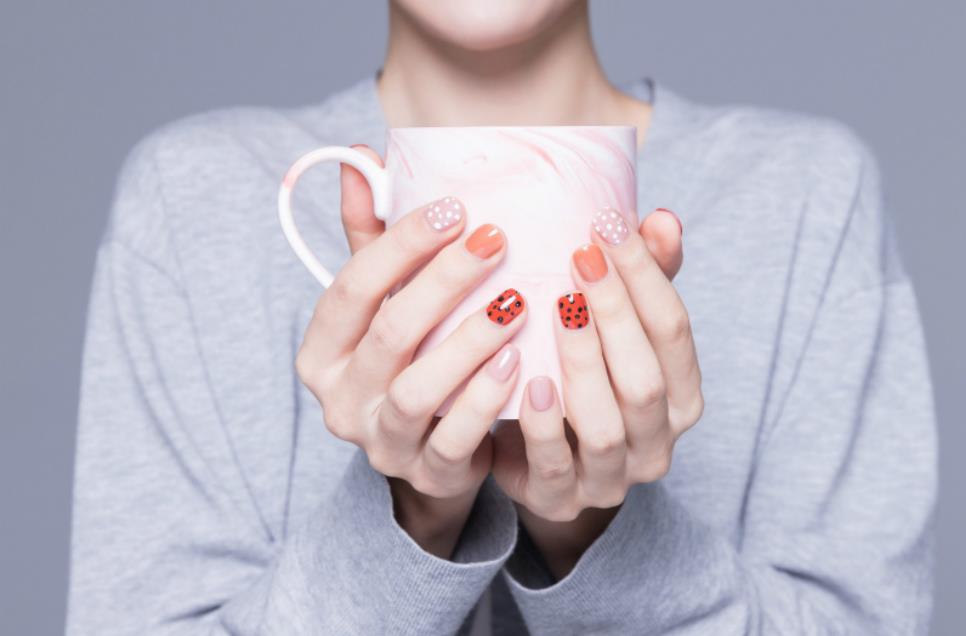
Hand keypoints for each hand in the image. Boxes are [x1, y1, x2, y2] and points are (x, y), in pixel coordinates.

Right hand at [296, 147, 525, 557]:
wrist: (435, 448)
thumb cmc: (412, 357)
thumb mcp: (385, 300)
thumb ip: (371, 237)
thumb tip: (361, 156)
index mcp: (323, 350)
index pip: (351, 288)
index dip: (401, 245)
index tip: (455, 209)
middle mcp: (340, 399)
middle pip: (388, 333)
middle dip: (442, 281)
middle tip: (495, 239)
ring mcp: (381, 441)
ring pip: (417, 390)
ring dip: (467, 343)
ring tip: (516, 301)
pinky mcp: (426, 473)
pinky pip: (455, 440)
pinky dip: (486, 400)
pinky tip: (522, 363)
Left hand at [492, 208, 701, 576]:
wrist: (533, 456)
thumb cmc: (580, 376)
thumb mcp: (613, 328)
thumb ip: (643, 279)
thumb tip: (663, 219)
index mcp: (680, 397)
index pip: (674, 331)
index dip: (646, 276)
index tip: (609, 224)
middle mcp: (656, 442)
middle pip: (645, 379)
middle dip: (616, 313)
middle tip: (580, 255)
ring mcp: (611, 478)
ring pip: (606, 426)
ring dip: (583, 363)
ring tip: (559, 307)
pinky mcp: (560, 498)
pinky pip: (554, 465)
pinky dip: (542, 422)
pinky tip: (528, 378)